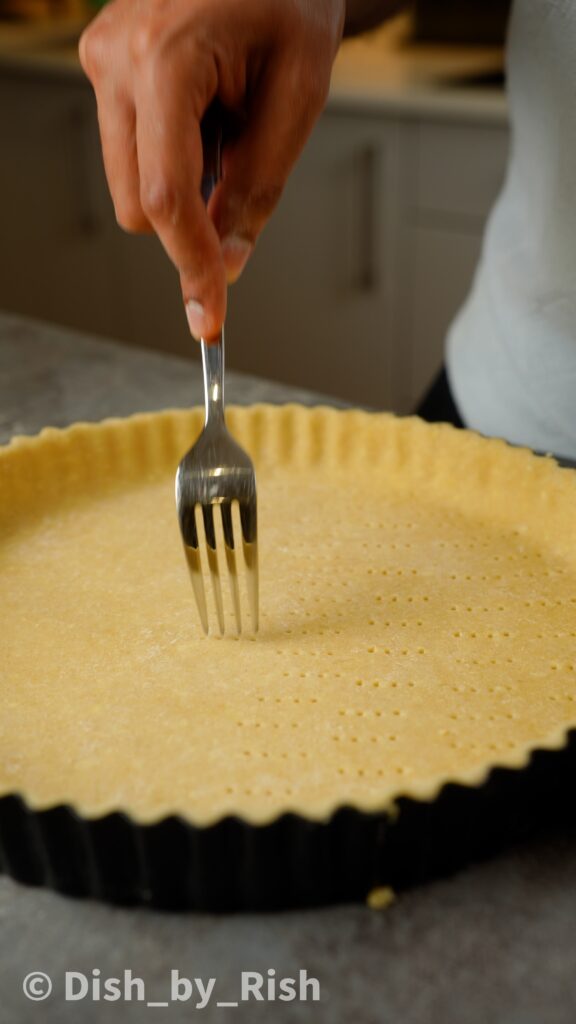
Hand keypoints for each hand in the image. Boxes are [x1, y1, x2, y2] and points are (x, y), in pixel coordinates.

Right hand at [79, 0, 345, 340]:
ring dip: (181, 184)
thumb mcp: (297, 99)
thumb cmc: (290, 0)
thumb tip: (226, 263)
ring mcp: (103, 60)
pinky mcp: (105, 66)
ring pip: (129, 185)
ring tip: (225, 121)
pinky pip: (130, 152)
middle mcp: (117, 59)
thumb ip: (258, 191)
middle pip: (137, 205)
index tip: (207, 316)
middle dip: (190, 218)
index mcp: (164, 58)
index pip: (164, 197)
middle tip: (242, 171)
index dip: (189, 265)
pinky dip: (171, 158)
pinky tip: (203, 112)